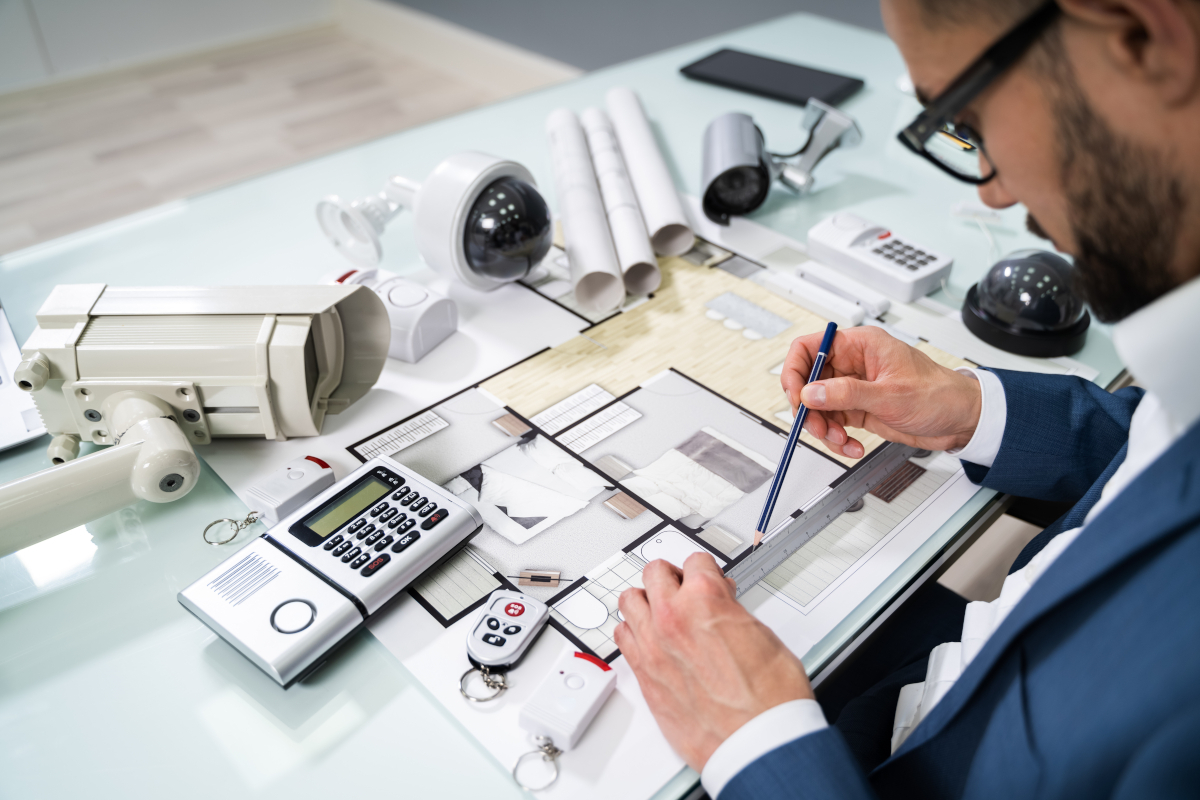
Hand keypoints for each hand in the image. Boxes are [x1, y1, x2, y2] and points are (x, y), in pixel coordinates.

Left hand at [614, 554, 812, 771]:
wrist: (757, 742)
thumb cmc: (769, 700)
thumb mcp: (764, 637)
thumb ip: (734, 614)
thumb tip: (724, 610)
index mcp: (706, 599)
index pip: (695, 561)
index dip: (707, 571)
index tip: (709, 579)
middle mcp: (673, 617)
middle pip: (655, 572)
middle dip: (673, 578)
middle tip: (685, 589)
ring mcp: (652, 645)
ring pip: (630, 600)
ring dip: (647, 601)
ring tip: (661, 611)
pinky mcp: (643, 673)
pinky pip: (622, 636)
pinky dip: (633, 632)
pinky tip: (648, 638)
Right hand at [781, 326, 982, 457]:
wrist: (961, 420)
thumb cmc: (939, 394)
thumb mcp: (890, 394)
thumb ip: (847, 393)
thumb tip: (811, 393)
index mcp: (860, 346)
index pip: (811, 348)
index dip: (796, 370)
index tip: (797, 395)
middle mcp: (853, 365)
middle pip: (809, 381)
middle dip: (809, 408)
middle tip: (817, 426)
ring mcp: (854, 389)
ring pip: (818, 407)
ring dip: (823, 428)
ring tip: (840, 440)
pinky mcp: (858, 410)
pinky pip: (833, 424)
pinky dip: (837, 439)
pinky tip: (851, 446)